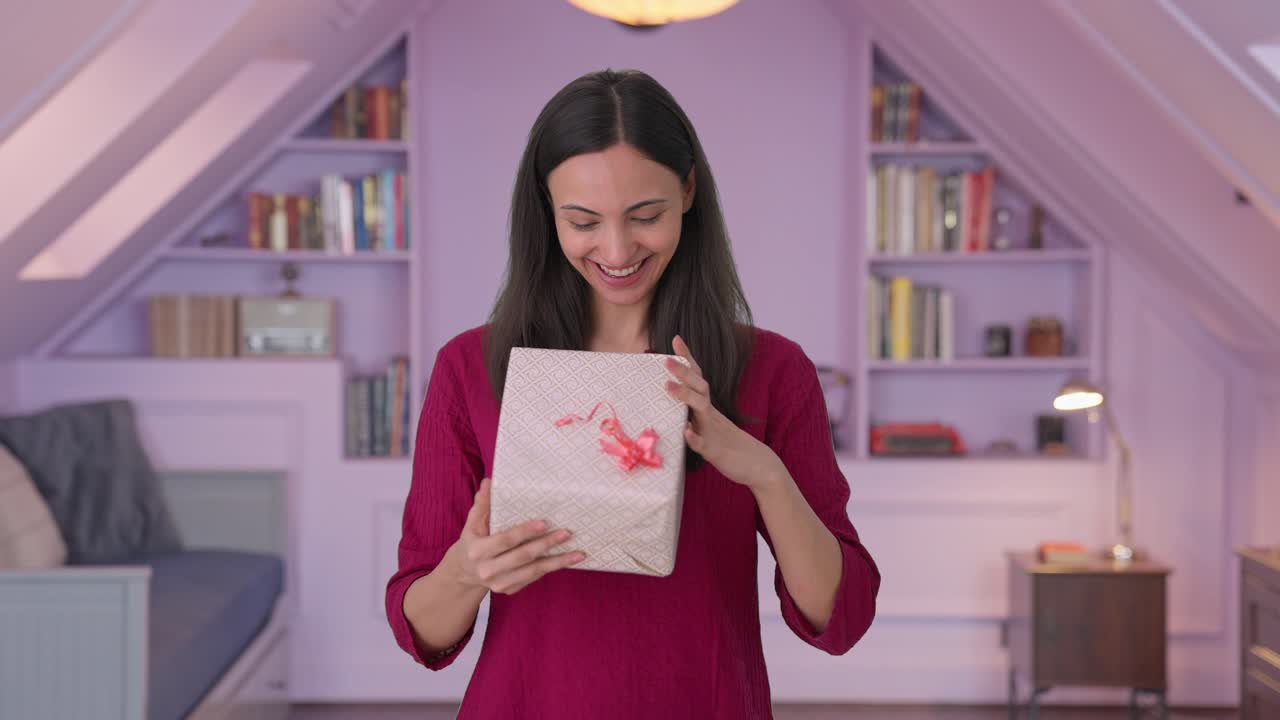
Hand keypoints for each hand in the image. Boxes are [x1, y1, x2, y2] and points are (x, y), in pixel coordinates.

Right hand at [447, 476, 585, 594]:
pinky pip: (533, 578)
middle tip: (566, 533)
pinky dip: (551, 568)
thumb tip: (490, 481)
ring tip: (578, 553)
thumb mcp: (473, 523)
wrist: (465, 572)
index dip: (524, 532)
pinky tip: (567, 560)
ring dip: (557, 562)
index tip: (544, 523)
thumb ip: (483, 504)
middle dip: (546, 544)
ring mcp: (499, 583)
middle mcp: (487, 570)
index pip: (505, 540)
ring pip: (533, 571)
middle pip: (522, 557)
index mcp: (478, 551)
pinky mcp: (509, 590)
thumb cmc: (473, 540)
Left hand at [664, 335, 786, 491]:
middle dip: (683, 372)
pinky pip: (704, 445)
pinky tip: (686, 433)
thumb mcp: (710, 425)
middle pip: (698, 387)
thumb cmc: (729, 445)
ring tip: (667, 387)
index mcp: (708, 407)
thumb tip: (674, 399)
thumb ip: (694, 413)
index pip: (697, 377)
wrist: (758, 465)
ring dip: (685, 397)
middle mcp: (711, 415)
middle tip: (666, 359)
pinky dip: (695, 438)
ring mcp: (713, 432)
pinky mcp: (715, 451)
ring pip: (700, 410)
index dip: (687, 358)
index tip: (676, 338)